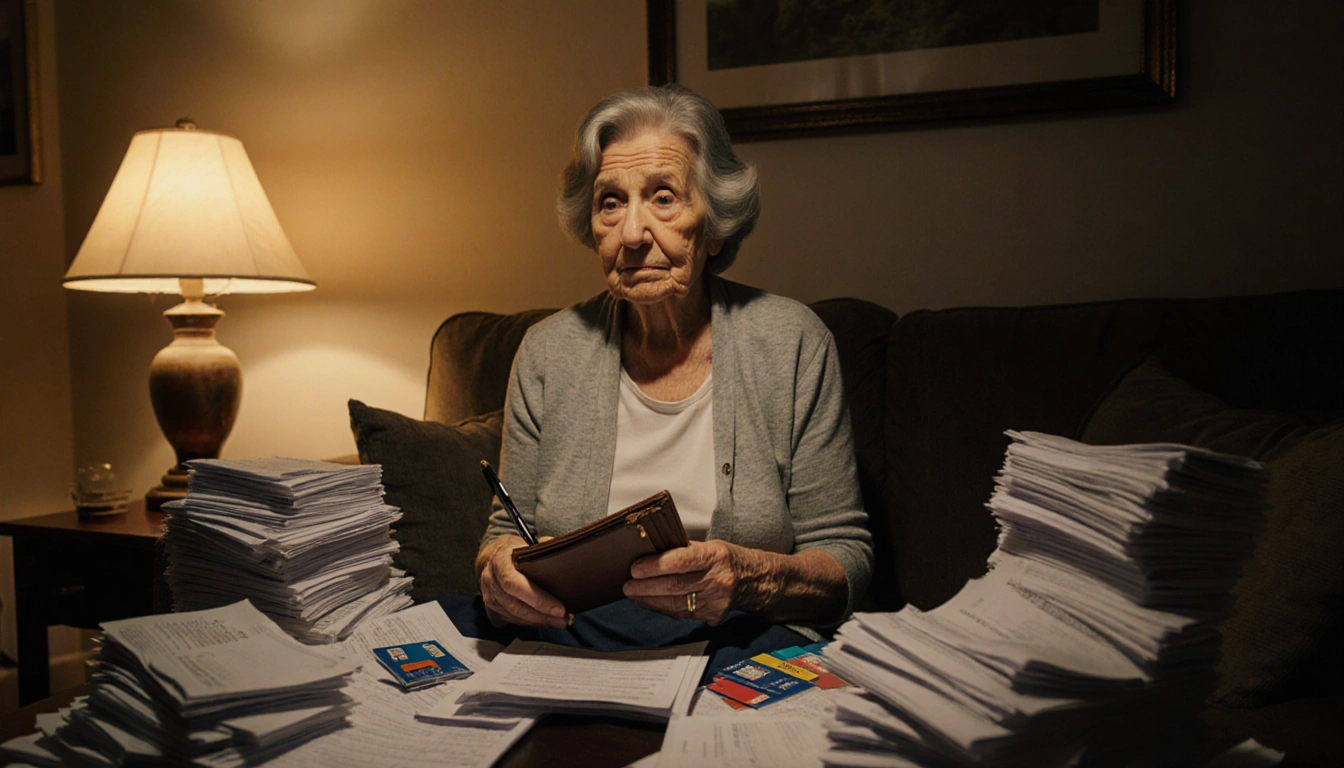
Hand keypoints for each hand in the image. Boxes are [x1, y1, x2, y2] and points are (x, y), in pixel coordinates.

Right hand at [477, 534, 569, 628]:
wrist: (496, 556)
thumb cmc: (516, 552)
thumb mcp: (528, 544)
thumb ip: (543, 547)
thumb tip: (555, 549)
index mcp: (499, 560)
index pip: (514, 583)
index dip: (537, 598)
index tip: (559, 609)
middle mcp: (491, 579)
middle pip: (515, 604)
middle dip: (542, 615)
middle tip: (563, 618)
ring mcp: (490, 596)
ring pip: (514, 615)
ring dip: (539, 621)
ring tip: (560, 621)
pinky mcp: (493, 609)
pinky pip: (513, 620)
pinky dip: (531, 622)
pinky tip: (546, 620)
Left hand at [622, 540, 769, 624]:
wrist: (754, 580)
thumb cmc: (726, 559)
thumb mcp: (710, 546)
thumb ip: (682, 550)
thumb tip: (649, 552)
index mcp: (716, 556)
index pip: (681, 561)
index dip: (655, 566)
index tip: (636, 568)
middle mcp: (718, 580)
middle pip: (675, 586)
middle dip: (646, 587)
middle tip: (627, 585)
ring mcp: (717, 601)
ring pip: (676, 604)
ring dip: (650, 600)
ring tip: (633, 593)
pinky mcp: (714, 616)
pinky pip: (682, 614)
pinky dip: (663, 608)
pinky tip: (650, 602)